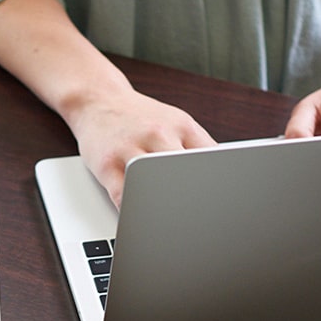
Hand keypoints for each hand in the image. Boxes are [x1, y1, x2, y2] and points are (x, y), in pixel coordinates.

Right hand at [66, 87, 216, 206]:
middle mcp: (158, 133)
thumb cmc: (138, 118)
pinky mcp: (107, 164)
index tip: (220, 202)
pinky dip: (134, 212)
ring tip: (167, 221)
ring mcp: (131, 148)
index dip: (218, 183)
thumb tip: (223, 177)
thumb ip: (197, 147)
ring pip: (153, 185)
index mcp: (182, 125)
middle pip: (184, 172)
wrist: (97, 100)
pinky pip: (123, 196)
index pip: (211, 158)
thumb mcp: (174, 121)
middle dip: (192, 196)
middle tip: (196, 217)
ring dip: (162, 206)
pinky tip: (139, 218)